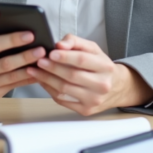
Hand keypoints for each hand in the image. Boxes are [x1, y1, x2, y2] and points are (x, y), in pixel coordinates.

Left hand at [25, 34, 152, 115]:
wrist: (116, 88)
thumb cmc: (101, 66)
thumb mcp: (93, 49)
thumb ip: (76, 42)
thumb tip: (59, 45)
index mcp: (105, 66)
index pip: (82, 60)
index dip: (65, 56)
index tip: (50, 52)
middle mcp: (102, 85)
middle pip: (71, 76)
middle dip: (52, 68)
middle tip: (39, 61)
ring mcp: (94, 99)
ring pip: (64, 89)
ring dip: (46, 79)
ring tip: (35, 71)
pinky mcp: (85, 110)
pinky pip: (63, 100)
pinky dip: (50, 90)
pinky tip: (43, 81)